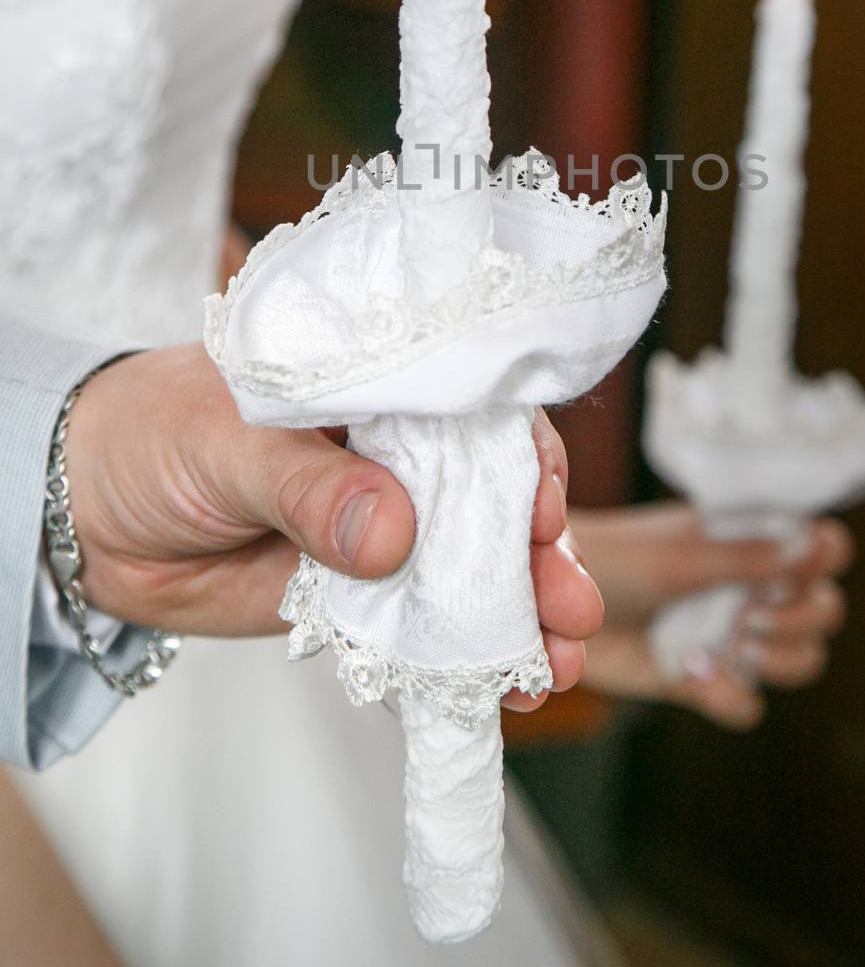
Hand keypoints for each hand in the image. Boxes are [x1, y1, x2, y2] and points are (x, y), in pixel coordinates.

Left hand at [65, 351, 601, 710]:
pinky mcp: (359, 594)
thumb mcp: (226, 441)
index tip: (537, 511)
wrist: (88, 513)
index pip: (473, 408)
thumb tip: (394, 533)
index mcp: (377, 384)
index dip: (520, 456)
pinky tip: (505, 688)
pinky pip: (424, 626)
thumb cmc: (154, 434)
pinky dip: (465, 658)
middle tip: (568, 605)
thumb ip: (309, 484)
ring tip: (554, 662)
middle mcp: (396, 452)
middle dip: (539, 552)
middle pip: (492, 495)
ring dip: (519, 613)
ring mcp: (382, 526)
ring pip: (471, 567)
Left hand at [571, 502, 852, 728]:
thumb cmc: (614, 560)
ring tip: (731, 643)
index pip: (823, 545)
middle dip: (800, 618)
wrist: (552, 609)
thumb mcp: (681, 555)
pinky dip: (730, 695)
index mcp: (750, 539)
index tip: (790, 569)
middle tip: (751, 615)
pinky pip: (749, 704)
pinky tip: (695, 673)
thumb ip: (748, 557)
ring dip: (777, 659)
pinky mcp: (707, 679)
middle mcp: (751, 586)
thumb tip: (817, 544)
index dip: (823, 558)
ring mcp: (733, 634)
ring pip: (802, 660)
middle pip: (825, 609)